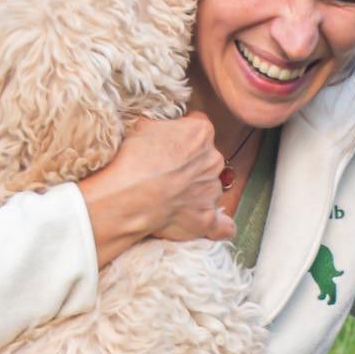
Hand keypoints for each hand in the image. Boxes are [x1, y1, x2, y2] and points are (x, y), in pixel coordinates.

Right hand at [78, 115, 234, 266]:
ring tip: (171, 198)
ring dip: (196, 192)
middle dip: (191, 165)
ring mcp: (212, 191)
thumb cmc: (135, 159)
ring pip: (210, 188)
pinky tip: (213, 226)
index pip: (198, 129)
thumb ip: (163, 127)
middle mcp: (213, 160)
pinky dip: (219, 227)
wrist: (131, 196)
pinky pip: (223, 226)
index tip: (168, 145)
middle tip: (167, 173)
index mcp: (201, 133)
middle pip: (207, 160)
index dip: (182, 137)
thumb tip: (162, 129)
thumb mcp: (143, 125)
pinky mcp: (207, 219)